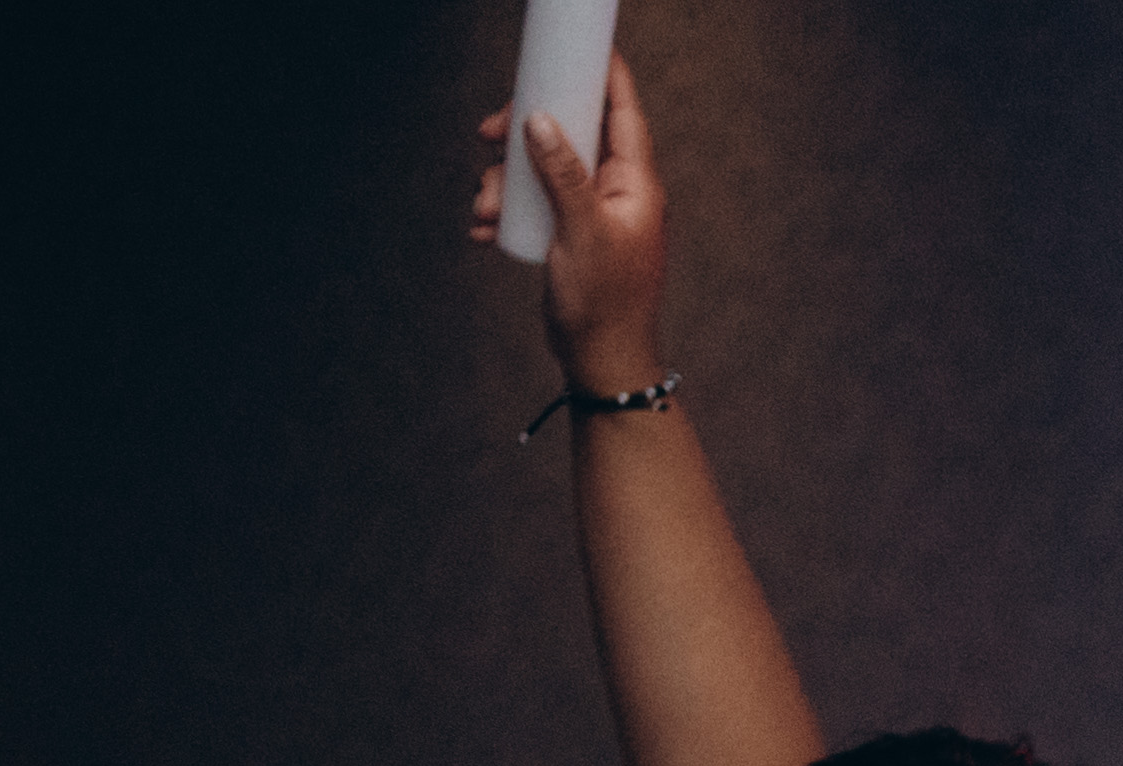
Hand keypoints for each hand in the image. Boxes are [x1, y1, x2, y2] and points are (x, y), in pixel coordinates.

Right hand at [482, 51, 672, 389]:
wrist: (601, 361)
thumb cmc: (605, 303)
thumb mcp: (580, 230)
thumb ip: (563, 173)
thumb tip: (541, 120)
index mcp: (635, 184)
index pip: (623, 112)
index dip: (605, 75)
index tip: (584, 46)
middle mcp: (618, 191)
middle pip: (570, 132)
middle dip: (524, 132)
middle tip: (488, 135)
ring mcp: (593, 211)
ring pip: (543, 167)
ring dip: (506, 180)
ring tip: (486, 209)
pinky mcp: (570, 231)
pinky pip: (535, 202)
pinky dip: (509, 210)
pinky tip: (489, 229)